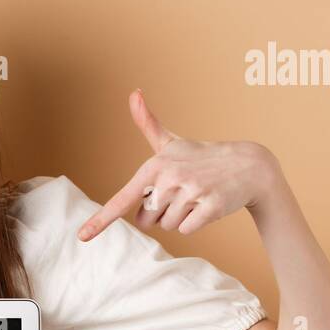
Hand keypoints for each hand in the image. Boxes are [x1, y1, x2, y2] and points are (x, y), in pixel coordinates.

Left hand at [77, 89, 279, 241]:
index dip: (100, 220)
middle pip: (147, 220)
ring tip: (194, 196)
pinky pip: (187, 230)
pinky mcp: (210, 207)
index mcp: (154, 167)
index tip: (82, 236)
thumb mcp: (171, 142)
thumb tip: (134, 93)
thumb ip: (147, 123)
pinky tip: (206, 204)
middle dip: (160, 213)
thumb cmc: (202, 156)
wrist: (248, 164)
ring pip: (168, 226)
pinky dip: (195, 223)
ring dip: (180, 218)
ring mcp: (191, 192)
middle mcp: (169, 179)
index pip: (122, 199)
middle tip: (179, 194)